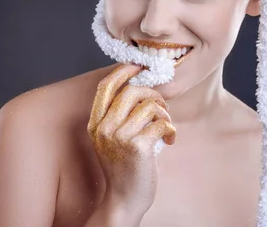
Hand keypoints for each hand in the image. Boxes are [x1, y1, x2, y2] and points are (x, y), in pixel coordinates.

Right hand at [87, 64, 176, 220]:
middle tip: (162, 106)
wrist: (124, 200)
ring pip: (150, 106)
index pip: (106, 86)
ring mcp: (119, 137)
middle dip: (153, 94)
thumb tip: (140, 88)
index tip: (138, 66)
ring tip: (165, 127)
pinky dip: (171, 130)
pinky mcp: (138, 147)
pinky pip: (162, 123)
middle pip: (132, 91)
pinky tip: (170, 140)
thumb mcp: (111, 139)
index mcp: (96, 124)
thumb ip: (118, 116)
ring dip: (164, 114)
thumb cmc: (123, 168)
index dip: (123, 71)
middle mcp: (104, 128)